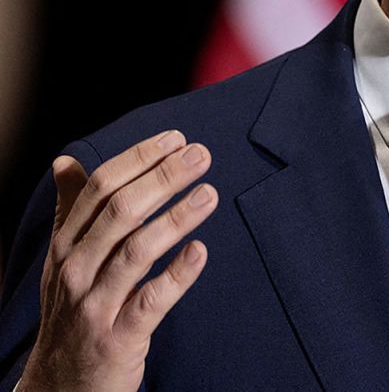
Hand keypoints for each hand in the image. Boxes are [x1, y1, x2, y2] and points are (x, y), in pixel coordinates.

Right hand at [19, 130, 217, 391]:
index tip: (177, 138)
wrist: (62, 385)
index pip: (102, 188)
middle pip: (121, 211)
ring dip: (176, 217)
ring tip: (210, 193)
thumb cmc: (75, 308)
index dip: (140, 159)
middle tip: (202, 154)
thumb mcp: (66, 259)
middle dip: (164, 177)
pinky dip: (177, 274)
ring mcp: (96, 304)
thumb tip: (64, 161)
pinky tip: (201, 250)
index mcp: (67, 244)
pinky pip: (151, 301)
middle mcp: (76, 270)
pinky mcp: (119, 336)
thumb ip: (72, 209)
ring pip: (137, 251)